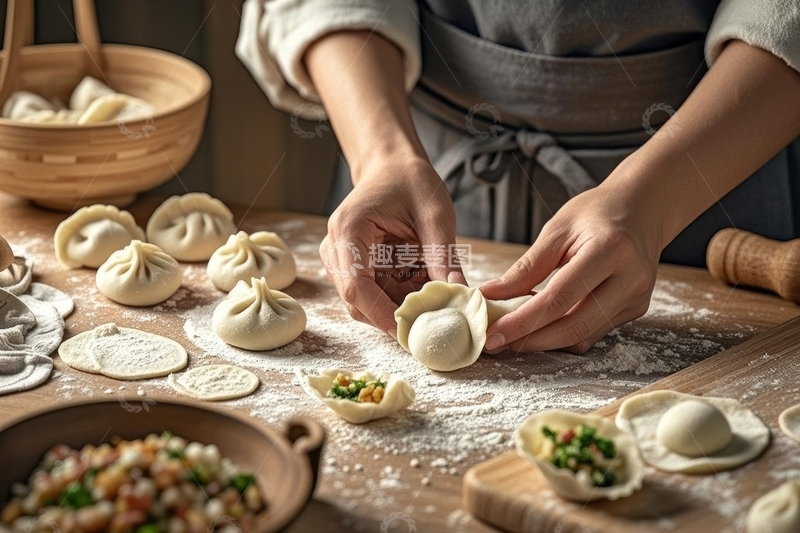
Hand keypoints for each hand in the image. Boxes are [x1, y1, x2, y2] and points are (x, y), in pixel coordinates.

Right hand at [320, 156, 465, 336]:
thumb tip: (458, 295)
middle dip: (396, 314)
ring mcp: (341, 260)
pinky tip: (421, 284)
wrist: (393, 167)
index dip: (382, 315)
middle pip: (358, 302)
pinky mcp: (353, 267)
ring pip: (367, 303)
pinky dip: (400, 296)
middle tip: (433, 320)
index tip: (411, 332)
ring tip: (432, 295)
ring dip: (400, 305)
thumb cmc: (410, 181)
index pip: (356, 287)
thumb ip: (443, 256)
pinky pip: (375, 294)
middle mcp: (336, 249)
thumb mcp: (435, 215)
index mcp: (348, 230)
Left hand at [480, 182, 661, 352]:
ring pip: (583, 337)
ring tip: (513, 334)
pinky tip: (542, 324)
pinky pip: (593, 332)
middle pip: (574, 327)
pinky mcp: (635, 309)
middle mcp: (630, 279)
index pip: (559, 299)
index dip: (523, 322)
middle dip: (530, 340)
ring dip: (545, 341)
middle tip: (496, 342)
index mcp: (610, 251)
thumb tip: (491, 295)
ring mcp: (636, 298)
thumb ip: (526, 267)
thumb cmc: (597, 213)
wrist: (642, 209)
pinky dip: (563, 333)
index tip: (493, 334)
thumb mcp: (557, 230)